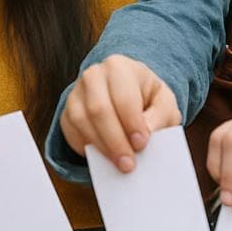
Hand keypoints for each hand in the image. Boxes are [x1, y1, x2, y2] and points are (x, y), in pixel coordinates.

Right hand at [59, 54, 180, 172]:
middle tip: (128, 164)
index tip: (142, 144)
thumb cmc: (147, 98)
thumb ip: (161, 115)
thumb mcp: (164, 101)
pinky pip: (71, 132)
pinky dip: (86, 148)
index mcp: (119, 67)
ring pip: (82, 121)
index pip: (123, 96)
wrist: (127, 95)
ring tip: (119, 164)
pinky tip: (104, 157)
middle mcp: (93, 76)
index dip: (132, 123)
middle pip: (99, 109)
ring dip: (101, 147)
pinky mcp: (67, 113)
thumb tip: (147, 132)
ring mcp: (76, 93)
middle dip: (115, 140)